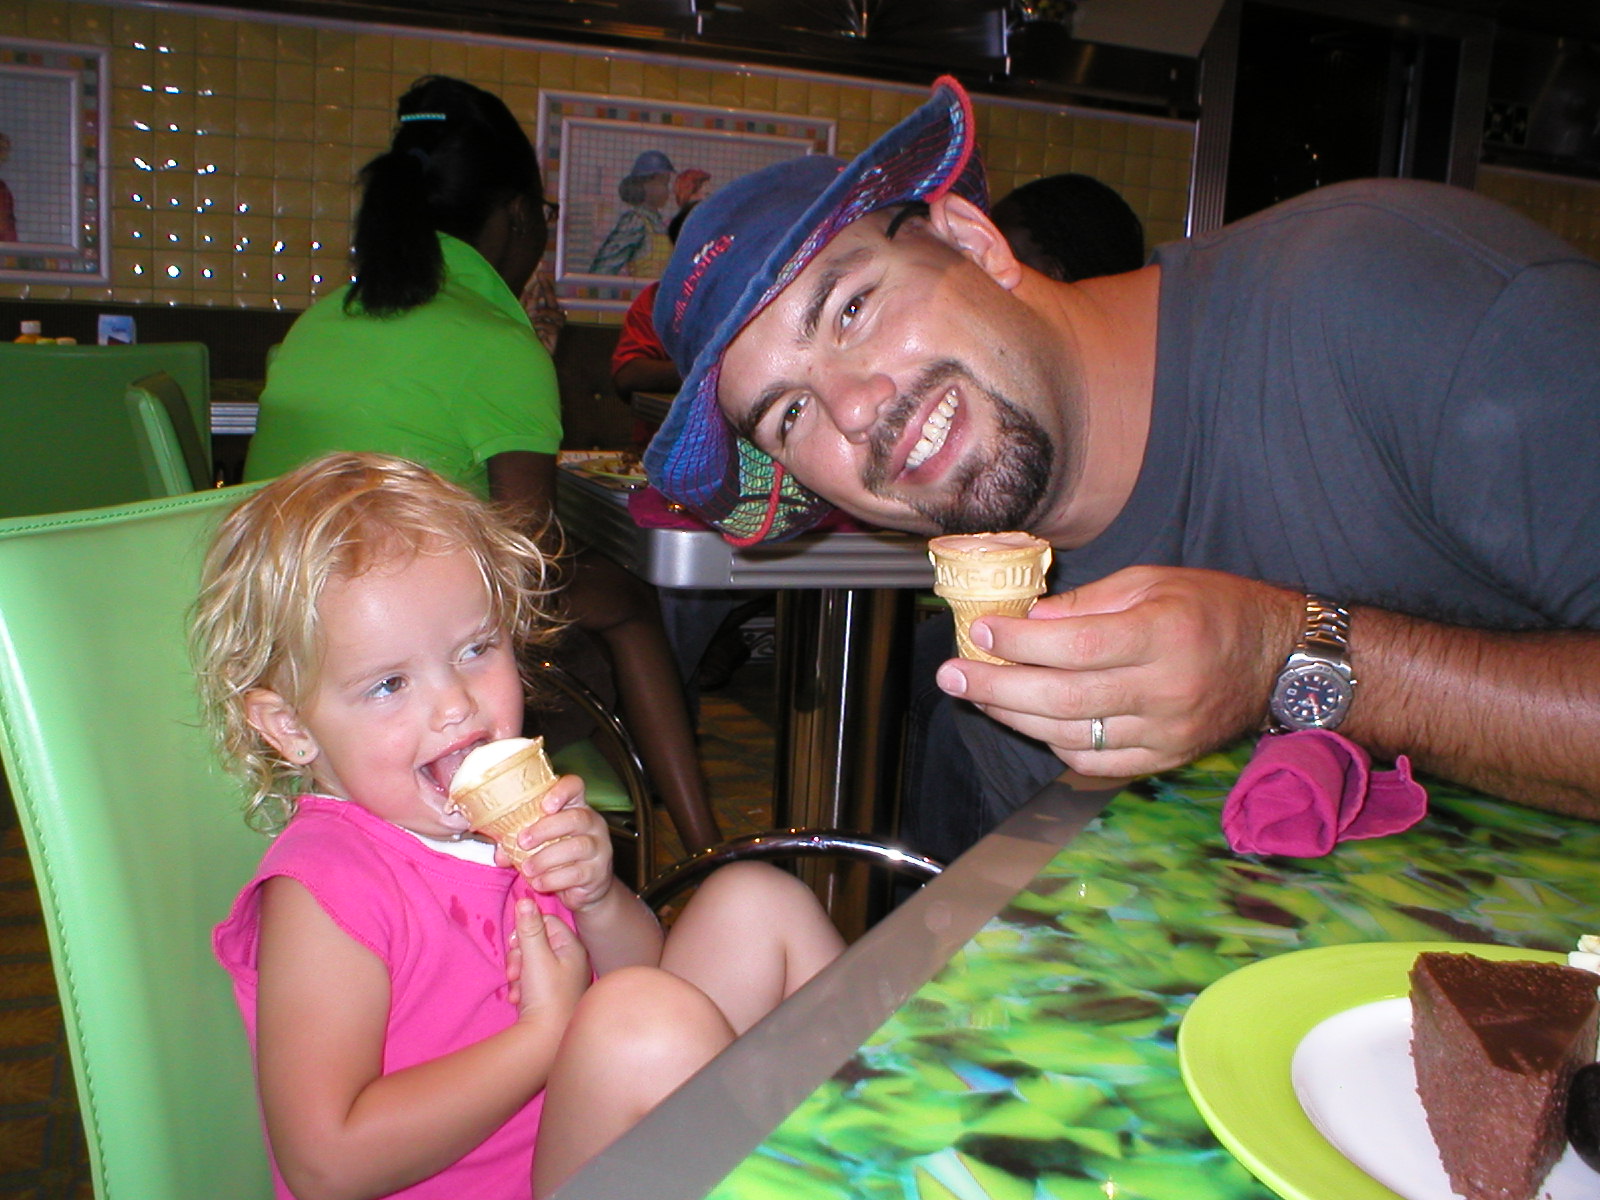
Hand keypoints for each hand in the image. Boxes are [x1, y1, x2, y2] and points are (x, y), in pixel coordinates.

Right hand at [505, 898, 589, 1018]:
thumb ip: (529, 928)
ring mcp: (563, 979)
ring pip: (531, 961)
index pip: (548, 922)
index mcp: (573, 948)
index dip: (527, 931)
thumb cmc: (545, 996)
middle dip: (519, 955)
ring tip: (515, 987)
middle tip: (513, 970)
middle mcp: (572, 961)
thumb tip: (525, 899)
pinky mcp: (552, 995)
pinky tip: (517, 998)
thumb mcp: (534, 957)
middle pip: (538, 942)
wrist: (546, 1041)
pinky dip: (521, 986)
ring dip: (518, 972)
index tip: (516, 945)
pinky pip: (532, 980)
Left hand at [507, 775, 616, 912]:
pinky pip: (576, 873)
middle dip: (545, 830)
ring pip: (576, 847)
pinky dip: (553, 879)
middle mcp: (592, 822)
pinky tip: (539, 883)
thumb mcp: (540, 842)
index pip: (575, 786)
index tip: (544, 806)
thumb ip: (520, 841)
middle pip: (576, 818)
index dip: (561, 791)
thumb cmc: (558, 854)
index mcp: (576, 806)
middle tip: (522, 842)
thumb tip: (500, 854)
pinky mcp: (598, 871)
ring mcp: (599, 847)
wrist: (586, 885)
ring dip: (546, 859)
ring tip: (527, 869)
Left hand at [935, 566, 1302, 776]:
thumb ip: (1086, 603)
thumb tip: (1025, 618)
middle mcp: (1165, 688)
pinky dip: (1052, 743)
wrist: (1281, 661)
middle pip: (1063, 698)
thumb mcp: (1153, 582)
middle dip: (996, 687)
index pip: (1076, 644)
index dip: (1020, 642)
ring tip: (978, 695)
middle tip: (952, 674)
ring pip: (1071, 735)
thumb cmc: (1213, 609)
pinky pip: (1094, 762)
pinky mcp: (1164, 758)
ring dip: (1014, 717)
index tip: (980, 631)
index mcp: (1163, 633)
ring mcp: (1165, 732)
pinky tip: (1027, 721)